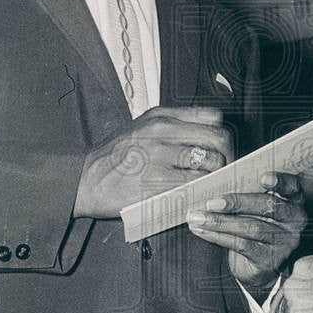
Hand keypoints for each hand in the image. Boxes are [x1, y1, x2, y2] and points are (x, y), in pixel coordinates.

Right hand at [74, 106, 231, 218]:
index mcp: (161, 117)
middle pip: (218, 139)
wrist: (85, 179)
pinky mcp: (156, 183)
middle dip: (228, 157)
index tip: (223, 149)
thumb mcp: (142, 127)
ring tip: (211, 185)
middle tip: (224, 171)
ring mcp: (159, 157)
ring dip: (217, 177)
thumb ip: (173, 125)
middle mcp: (161, 131)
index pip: (212, 118)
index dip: (224, 136)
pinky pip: (194, 186)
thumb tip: (210, 132)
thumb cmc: (116, 156)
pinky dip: (202, 192)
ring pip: (211, 163)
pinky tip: (198, 196)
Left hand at [186, 172, 306, 292]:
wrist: (259, 264)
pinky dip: (218, 236)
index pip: (293, 188)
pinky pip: (241, 245)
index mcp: (294, 201)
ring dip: (219, 222)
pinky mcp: (269, 260)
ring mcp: (284, 242)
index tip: (263, 178)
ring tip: (197, 217)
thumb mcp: (256, 207)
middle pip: (268, 208)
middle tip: (211, 203)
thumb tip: (215, 182)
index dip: (281, 182)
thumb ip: (247, 193)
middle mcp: (294, 221)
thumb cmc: (255, 225)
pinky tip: (202, 230)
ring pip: (252, 228)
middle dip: (237, 203)